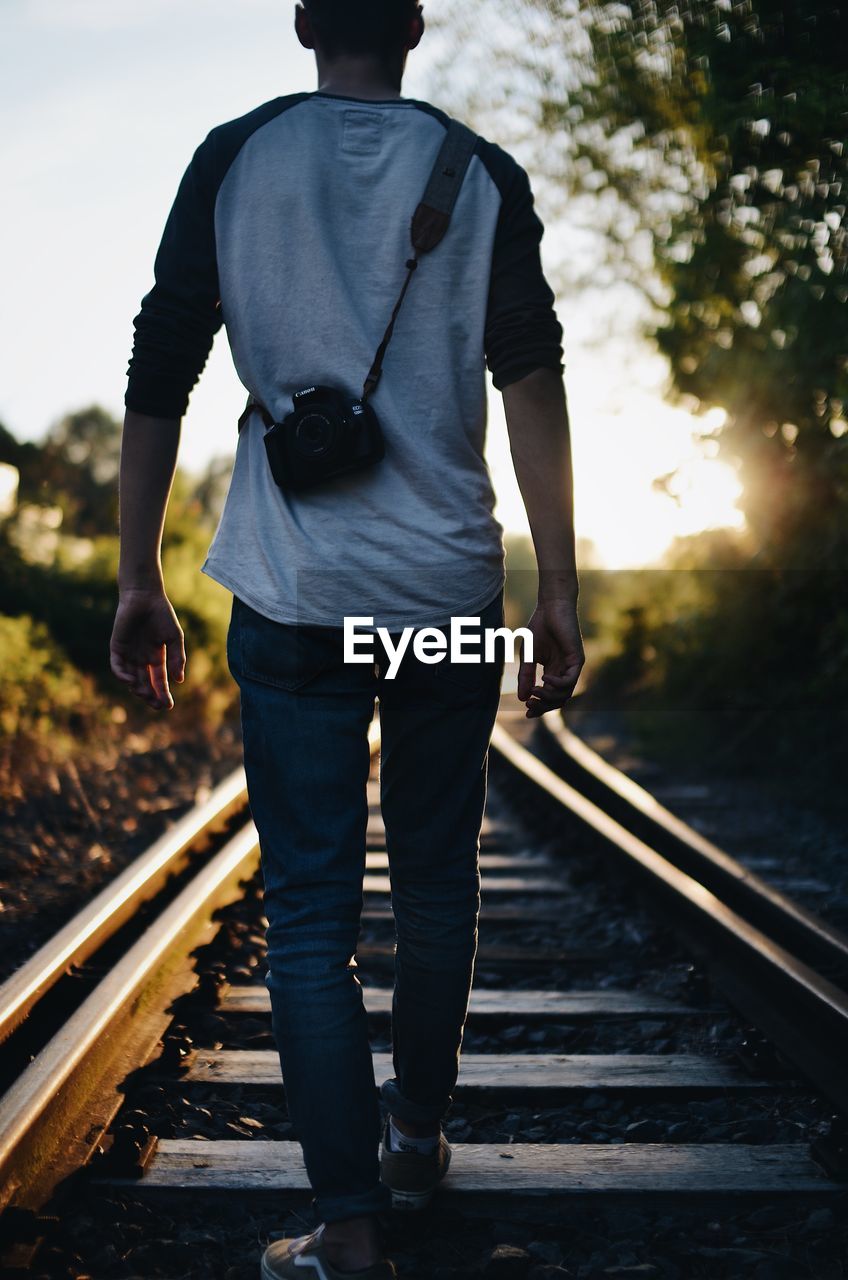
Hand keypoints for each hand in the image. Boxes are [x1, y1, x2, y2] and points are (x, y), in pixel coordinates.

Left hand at [110, 587, 185, 710]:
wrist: (144, 597)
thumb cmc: (161, 615)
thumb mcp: (174, 638)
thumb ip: (177, 658)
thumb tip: (179, 680)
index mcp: (156, 657)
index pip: (159, 680)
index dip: (163, 693)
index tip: (168, 705)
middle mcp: (142, 658)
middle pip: (145, 684)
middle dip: (151, 696)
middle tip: (157, 705)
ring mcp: (129, 654)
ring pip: (131, 679)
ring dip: (138, 689)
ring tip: (146, 695)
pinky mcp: (117, 648)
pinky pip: (118, 667)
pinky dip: (123, 676)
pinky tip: (132, 681)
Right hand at [517, 598, 583, 718]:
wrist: (550, 608)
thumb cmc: (539, 628)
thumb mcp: (527, 657)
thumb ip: (526, 677)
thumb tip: (522, 698)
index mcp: (554, 672)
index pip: (549, 697)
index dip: (539, 707)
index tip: (526, 712)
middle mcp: (565, 672)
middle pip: (558, 700)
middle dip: (543, 706)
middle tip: (529, 705)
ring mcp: (572, 667)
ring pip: (565, 694)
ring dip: (549, 697)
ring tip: (535, 691)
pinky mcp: (577, 659)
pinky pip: (570, 680)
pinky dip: (557, 684)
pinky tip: (544, 679)